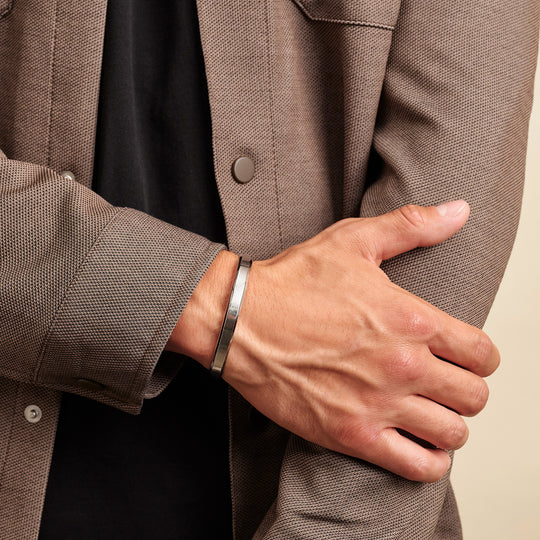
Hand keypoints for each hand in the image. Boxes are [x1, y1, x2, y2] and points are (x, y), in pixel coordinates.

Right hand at [221, 201, 498, 481]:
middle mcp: (403, 366)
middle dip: (467, 390)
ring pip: (453, 434)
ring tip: (431, 413)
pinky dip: (428, 461)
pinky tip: (417, 444)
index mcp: (411, 320)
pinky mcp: (351, 435)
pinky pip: (417, 467)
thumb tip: (459, 211)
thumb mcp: (353, 241)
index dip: (482, 357)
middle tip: (446, 383)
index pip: (482, 354)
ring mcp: (378, 405)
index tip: (466, 356)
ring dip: (449, 425)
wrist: (239, 320)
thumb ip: (412, 226)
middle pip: (474, 397)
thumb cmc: (292, 282)